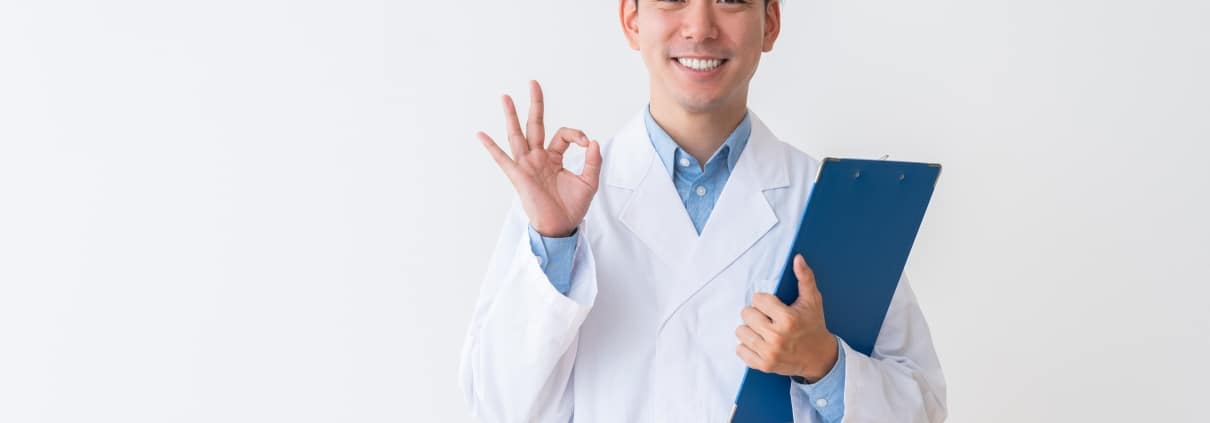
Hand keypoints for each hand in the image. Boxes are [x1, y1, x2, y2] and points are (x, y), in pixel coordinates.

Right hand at [476, 80, 602, 236]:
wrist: (561, 227)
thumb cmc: (573, 207)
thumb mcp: (589, 182)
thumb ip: (592, 161)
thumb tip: (593, 141)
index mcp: (554, 158)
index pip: (563, 135)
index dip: (576, 134)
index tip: (586, 143)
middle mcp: (538, 158)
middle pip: (535, 125)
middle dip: (535, 104)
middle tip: (533, 82)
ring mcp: (527, 165)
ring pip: (518, 136)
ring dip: (512, 116)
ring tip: (505, 97)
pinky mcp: (519, 176)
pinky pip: (502, 160)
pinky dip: (491, 147)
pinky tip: (480, 134)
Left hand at [736, 254, 838, 381]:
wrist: (819, 357)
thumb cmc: (813, 325)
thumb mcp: (813, 300)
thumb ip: (805, 278)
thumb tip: (797, 258)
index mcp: (788, 319)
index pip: (757, 299)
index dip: (764, 301)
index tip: (772, 306)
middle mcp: (777, 337)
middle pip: (746, 314)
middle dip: (755, 314)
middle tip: (767, 319)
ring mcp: (770, 353)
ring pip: (740, 332)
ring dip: (749, 329)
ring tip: (762, 330)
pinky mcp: (764, 365)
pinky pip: (740, 351)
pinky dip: (747, 347)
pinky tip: (759, 343)